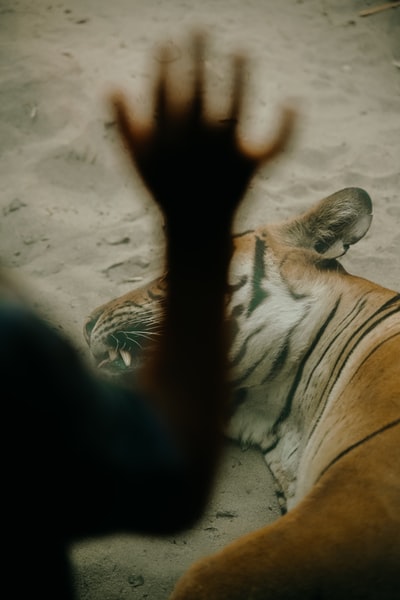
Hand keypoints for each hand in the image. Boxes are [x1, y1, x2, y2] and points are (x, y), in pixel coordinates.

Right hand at [110, 34, 294, 225]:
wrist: (195, 230)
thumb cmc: (166, 191)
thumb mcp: (138, 163)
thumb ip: (123, 127)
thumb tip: (111, 86)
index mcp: (166, 144)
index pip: (163, 95)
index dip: (164, 65)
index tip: (166, 42)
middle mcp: (195, 147)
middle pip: (197, 94)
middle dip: (196, 58)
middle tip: (199, 27)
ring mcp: (224, 157)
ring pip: (233, 111)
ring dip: (238, 78)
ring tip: (241, 50)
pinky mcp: (250, 168)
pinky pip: (272, 146)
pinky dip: (286, 127)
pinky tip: (292, 102)